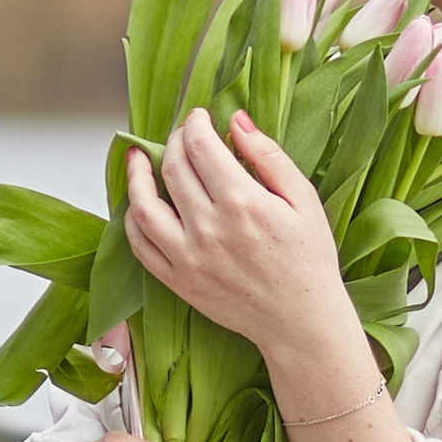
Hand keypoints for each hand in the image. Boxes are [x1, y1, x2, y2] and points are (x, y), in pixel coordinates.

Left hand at [124, 109, 342, 356]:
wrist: (302, 322)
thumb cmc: (308, 261)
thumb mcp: (304, 199)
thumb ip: (268, 156)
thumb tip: (236, 120)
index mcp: (243, 202)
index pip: (200, 145)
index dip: (195, 123)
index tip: (200, 119)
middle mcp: (210, 228)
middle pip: (173, 167)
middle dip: (174, 141)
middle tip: (182, 136)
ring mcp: (189, 257)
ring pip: (143, 205)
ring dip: (137, 175)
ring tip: (138, 159)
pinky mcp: (179, 281)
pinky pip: (141, 245)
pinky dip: (133, 218)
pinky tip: (139, 203)